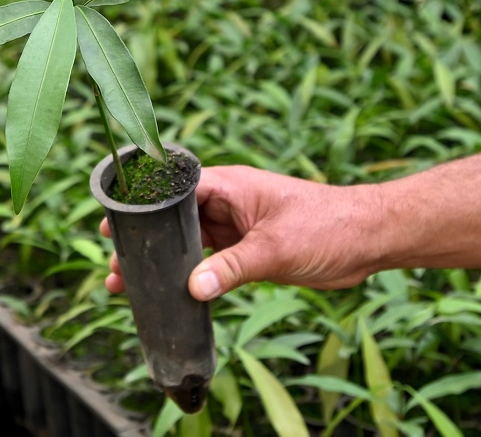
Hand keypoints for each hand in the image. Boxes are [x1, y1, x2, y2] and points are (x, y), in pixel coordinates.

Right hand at [100, 165, 383, 300]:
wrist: (368, 241)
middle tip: (116, 269)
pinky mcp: (244, 250)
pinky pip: (205, 262)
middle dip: (142, 242)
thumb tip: (192, 290)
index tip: (113, 225)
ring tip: (126, 287)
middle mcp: (225, 202)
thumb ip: (231, 269)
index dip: (140, 207)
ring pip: (184, 243)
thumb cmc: (328, 227)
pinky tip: (168, 294)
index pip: (171, 189)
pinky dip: (185, 276)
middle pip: (170, 220)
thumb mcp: (275, 249)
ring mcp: (233, 227)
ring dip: (160, 262)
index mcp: (228, 185)